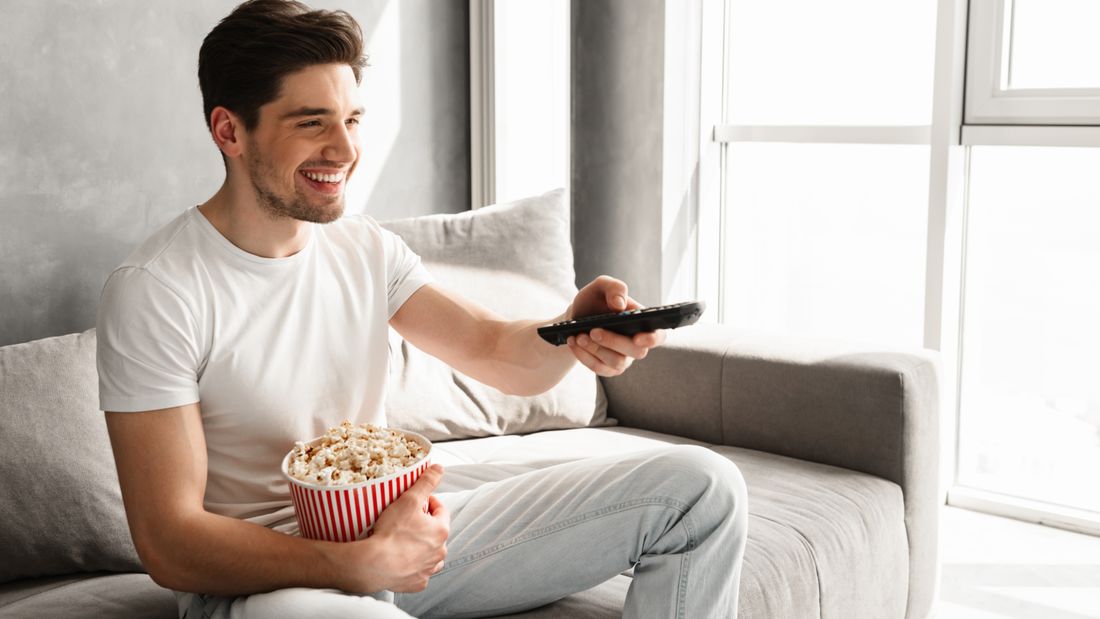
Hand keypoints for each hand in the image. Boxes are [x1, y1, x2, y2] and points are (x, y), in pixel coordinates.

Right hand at [342, 464, 449, 592]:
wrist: (374, 564)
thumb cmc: (392, 532)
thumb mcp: (409, 500)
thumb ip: (426, 482)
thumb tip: (439, 468)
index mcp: (441, 531)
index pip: (440, 510)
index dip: (428, 503)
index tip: (417, 502)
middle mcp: (440, 552)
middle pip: (436, 533)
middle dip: (425, 525)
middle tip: (407, 520)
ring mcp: (428, 569)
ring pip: (431, 555)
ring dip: (422, 548)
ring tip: (405, 541)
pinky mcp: (417, 583)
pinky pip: (419, 572)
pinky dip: (413, 566)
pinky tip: (401, 559)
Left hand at [565, 276, 666, 376]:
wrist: (576, 317)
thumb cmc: (595, 301)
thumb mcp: (602, 286)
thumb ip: (614, 288)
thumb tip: (619, 305)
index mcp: (642, 323)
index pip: (658, 335)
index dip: (652, 339)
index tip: (637, 337)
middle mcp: (637, 343)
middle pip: (637, 352)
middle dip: (614, 342)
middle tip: (593, 330)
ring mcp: (623, 358)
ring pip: (617, 362)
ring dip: (596, 349)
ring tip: (579, 336)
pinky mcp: (608, 368)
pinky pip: (599, 368)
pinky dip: (584, 355)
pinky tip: (574, 342)